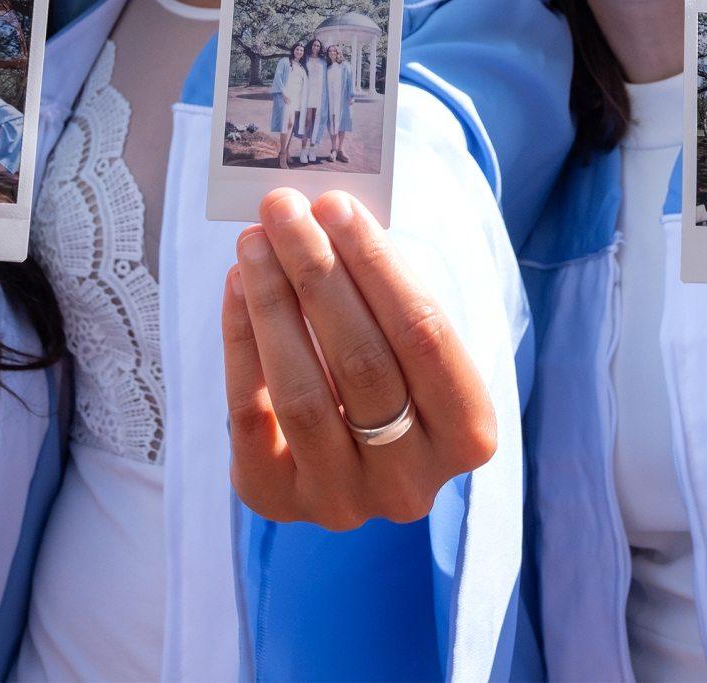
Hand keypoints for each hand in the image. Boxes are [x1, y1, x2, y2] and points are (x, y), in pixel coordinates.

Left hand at [221, 189, 498, 529]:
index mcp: (469, 435)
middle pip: (363, 362)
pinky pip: (251, 416)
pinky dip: (241, 342)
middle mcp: (411, 482)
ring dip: (272, 304)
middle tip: (284, 210)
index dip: (376, 264)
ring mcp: (343, 501)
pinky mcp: (278, 502)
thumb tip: (319, 219)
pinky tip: (237, 286)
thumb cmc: (392, 373)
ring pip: (303, 394)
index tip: (335, 205)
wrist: (353, 457)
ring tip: (253, 241)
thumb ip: (383, 293)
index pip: (425, 335)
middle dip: (317, 273)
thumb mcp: (409, 342)